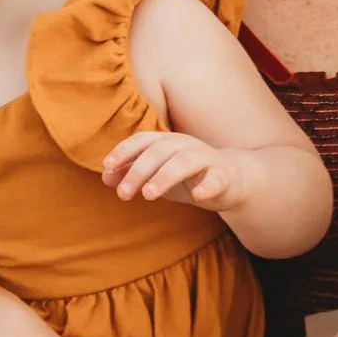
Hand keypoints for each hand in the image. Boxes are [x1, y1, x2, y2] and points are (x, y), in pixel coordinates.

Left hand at [102, 130, 243, 211]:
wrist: (231, 180)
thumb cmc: (187, 176)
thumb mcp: (157, 175)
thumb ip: (131, 174)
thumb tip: (106, 177)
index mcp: (167, 142)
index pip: (142, 140)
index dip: (124, 151)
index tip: (108, 166)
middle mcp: (185, 145)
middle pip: (159, 152)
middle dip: (138, 171)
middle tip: (123, 194)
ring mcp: (206, 158)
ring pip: (184, 162)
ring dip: (164, 177)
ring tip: (149, 195)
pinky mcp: (224, 175)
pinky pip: (217, 178)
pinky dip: (208, 185)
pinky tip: (198, 196)